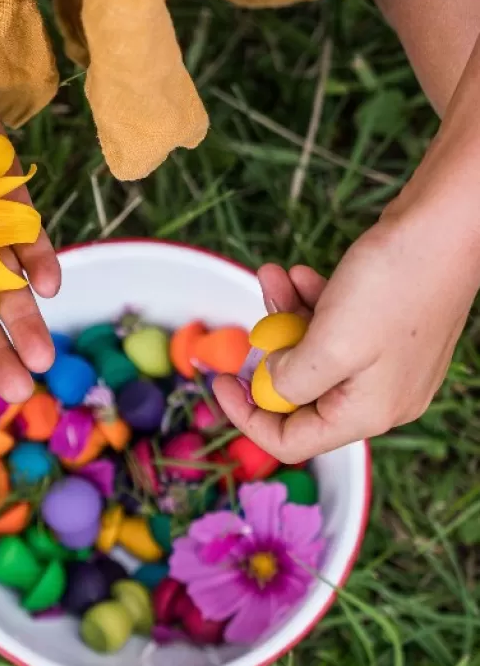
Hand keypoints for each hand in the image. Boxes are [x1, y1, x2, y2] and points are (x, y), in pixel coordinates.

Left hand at [213, 212, 475, 461]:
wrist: (445, 225)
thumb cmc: (394, 285)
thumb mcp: (330, 344)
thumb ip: (291, 378)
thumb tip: (270, 384)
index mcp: (368, 411)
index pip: (292, 440)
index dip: (247, 415)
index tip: (219, 379)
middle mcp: (378, 394)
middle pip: (299, 393)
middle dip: (269, 351)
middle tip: (253, 318)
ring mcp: (383, 359)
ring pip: (311, 350)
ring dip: (284, 314)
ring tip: (273, 276)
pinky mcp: (383, 327)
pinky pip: (330, 324)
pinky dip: (308, 301)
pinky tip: (300, 273)